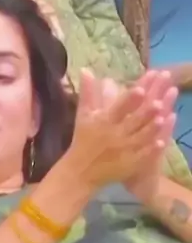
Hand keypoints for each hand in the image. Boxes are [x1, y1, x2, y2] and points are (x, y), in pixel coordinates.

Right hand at [66, 69, 173, 191]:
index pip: (118, 108)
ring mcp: (123, 151)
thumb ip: (88, 93)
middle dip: (146, 112)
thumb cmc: (83, 140)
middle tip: (159, 101)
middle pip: (133, 122)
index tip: (140, 89)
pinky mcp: (129, 164)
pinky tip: (163, 141)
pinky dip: (152, 149)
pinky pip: (142, 156)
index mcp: (103, 122)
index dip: (129, 99)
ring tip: (163, 117)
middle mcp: (114, 135)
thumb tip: (86, 69)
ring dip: (151, 128)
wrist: (80, 172)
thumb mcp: (83, 116)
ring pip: (140, 138)